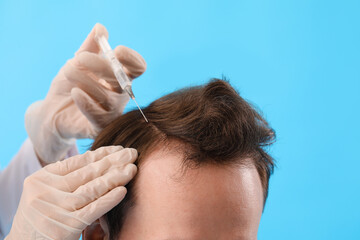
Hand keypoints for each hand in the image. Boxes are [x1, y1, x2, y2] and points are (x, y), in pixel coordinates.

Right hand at [5, 146, 137, 239]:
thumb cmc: (39, 217)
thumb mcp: (45, 192)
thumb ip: (65, 177)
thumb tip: (98, 159)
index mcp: (41, 178)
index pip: (78, 162)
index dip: (101, 154)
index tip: (118, 149)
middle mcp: (46, 191)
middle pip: (88, 173)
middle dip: (113, 162)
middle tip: (132, 153)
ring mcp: (56, 209)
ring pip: (92, 188)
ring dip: (115, 177)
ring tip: (132, 169)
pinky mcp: (66, 226)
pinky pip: (92, 210)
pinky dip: (109, 199)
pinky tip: (123, 190)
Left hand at [25, 23, 145, 163]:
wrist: (52, 109)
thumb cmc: (69, 84)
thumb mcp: (77, 62)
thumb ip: (90, 47)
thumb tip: (100, 28)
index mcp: (119, 76)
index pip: (137, 68)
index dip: (132, 59)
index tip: (116, 50)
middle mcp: (120, 94)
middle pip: (122, 80)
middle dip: (101, 66)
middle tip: (80, 57)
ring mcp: (111, 112)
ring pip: (107, 97)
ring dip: (86, 80)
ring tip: (67, 70)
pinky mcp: (99, 127)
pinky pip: (99, 116)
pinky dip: (88, 103)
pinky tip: (75, 92)